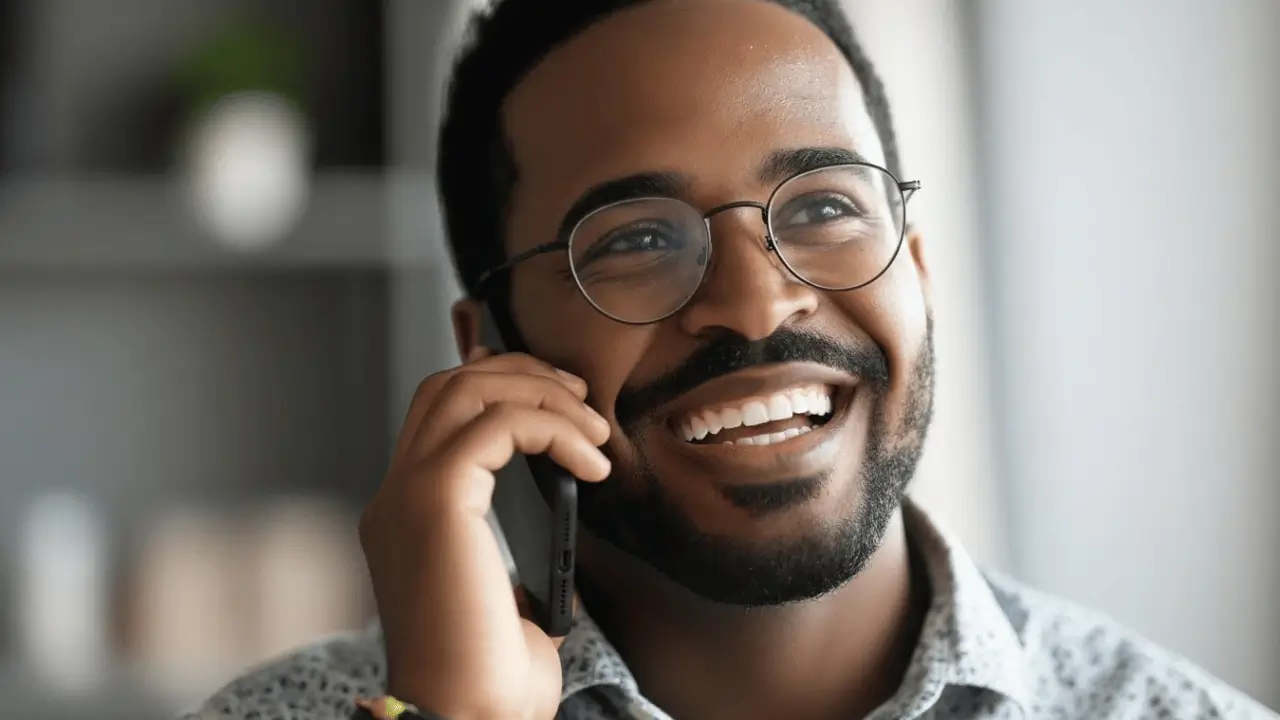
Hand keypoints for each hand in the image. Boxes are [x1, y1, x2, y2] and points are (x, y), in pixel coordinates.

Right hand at [359, 348, 610, 719]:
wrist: (470, 718)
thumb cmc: (493, 672)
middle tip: (582, 396)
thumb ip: (514, 529)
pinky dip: (554, 429)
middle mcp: (395, 496)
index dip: (499, 385)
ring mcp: (406, 494)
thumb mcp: (508, 585)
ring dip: (542, 395)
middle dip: (522, 374)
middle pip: (447, 385)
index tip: (562, 398)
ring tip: (595, 429)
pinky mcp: (435, 500)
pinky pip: (499, 425)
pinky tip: (591, 463)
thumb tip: (561, 484)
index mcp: (406, 514)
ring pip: (466, 389)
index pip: (439, 415)